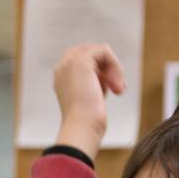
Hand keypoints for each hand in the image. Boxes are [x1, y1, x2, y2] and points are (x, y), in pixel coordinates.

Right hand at [52, 43, 125, 160]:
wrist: (81, 127)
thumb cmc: (86, 121)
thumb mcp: (91, 96)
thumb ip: (95, 81)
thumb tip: (110, 74)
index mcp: (61, 77)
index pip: (85, 60)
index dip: (101, 70)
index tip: (109, 89)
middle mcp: (62, 67)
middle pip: (92, 52)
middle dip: (108, 67)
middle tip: (116, 87)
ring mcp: (69, 62)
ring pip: (100, 51)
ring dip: (114, 69)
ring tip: (117, 88)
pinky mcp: (80, 60)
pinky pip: (104, 50)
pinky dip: (115, 66)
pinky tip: (115, 85)